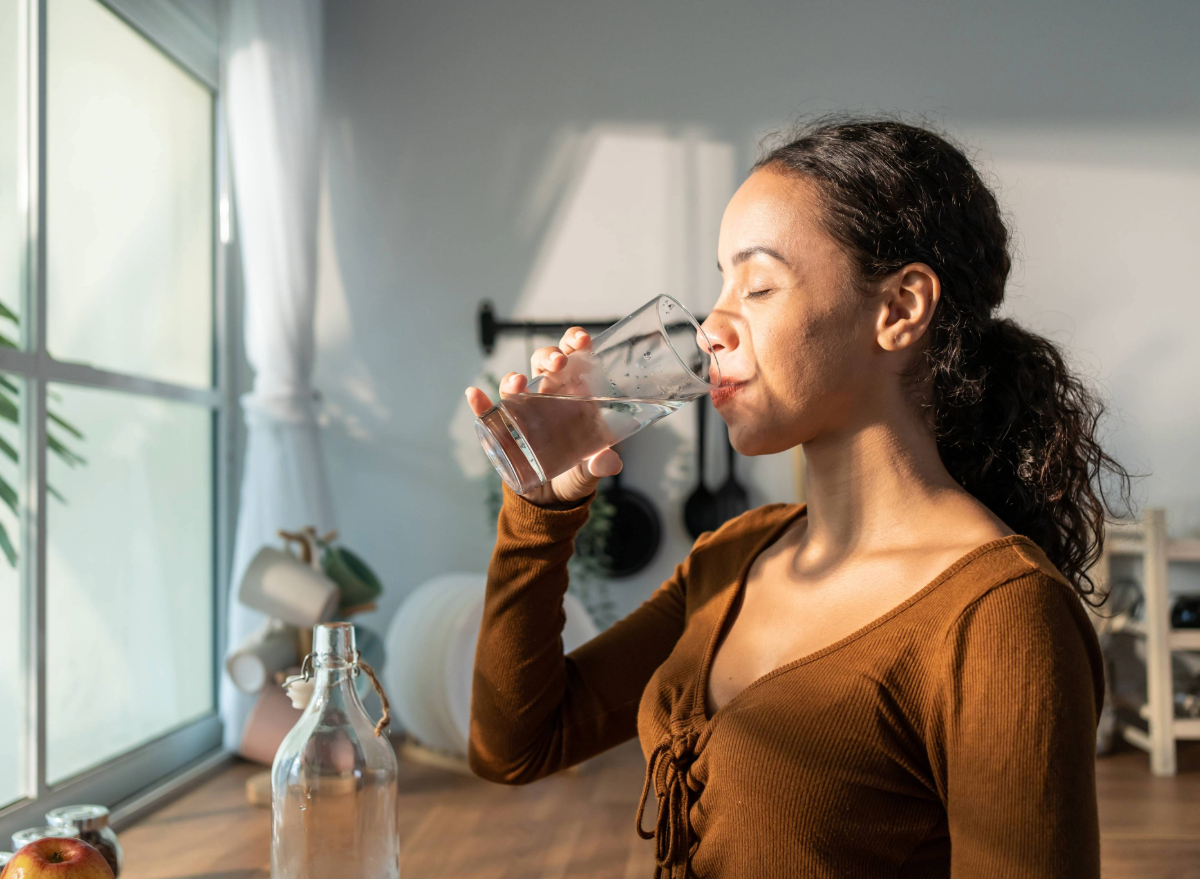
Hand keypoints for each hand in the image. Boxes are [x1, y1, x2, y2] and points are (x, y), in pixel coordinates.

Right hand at [466, 326, 622, 506]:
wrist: (553, 498)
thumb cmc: (577, 473)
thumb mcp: (591, 470)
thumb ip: (601, 464)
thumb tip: (609, 462)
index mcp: (574, 397)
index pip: (574, 360)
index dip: (574, 344)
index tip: (581, 340)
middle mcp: (549, 397)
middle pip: (544, 364)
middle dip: (549, 356)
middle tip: (558, 363)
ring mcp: (525, 411)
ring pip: (516, 383)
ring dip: (514, 378)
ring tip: (519, 383)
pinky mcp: (504, 429)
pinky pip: (488, 412)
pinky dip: (479, 404)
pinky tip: (475, 396)